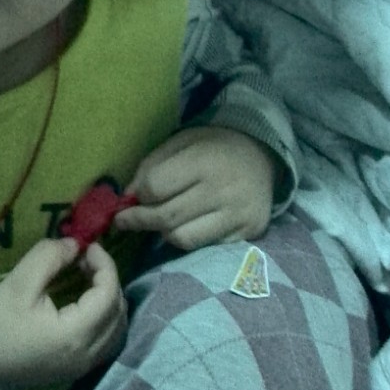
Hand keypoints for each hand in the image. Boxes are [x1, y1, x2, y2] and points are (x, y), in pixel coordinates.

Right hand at [0, 237, 126, 389]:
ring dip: (109, 301)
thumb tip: (76, 244)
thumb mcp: (19, 283)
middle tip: (85, 260)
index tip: (88, 246)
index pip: (109, 295)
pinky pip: (105, 343)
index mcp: (74, 335)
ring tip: (87, 279)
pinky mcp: (73, 372)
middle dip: (109, 281)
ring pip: (116, 330)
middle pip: (119, 313)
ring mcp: (81, 369)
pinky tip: (83, 304)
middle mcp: (86, 356)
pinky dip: (104, 319)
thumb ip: (50, 257)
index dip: (106, 265)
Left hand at [114, 125, 275, 250]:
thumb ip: (152, 166)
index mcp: (203, 160)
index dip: (137, 197)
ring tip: (161, 222)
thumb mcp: (181, 142)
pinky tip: (188, 225)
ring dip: (164, 232)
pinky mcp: (248, 232)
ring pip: (183, 239)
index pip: (156, 188)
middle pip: (166, 217)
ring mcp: (237, 214)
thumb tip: (129, 197)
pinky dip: (190, 238)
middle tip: (126, 221)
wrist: (262, 155)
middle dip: (139, 221)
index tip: (128, 201)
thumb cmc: (213, 146)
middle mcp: (222, 189)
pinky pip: (205, 246)